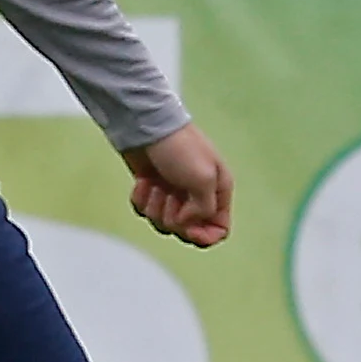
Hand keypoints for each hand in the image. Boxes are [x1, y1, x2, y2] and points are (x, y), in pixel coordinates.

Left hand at [122, 123, 232, 248]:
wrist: (146, 126)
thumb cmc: (180, 147)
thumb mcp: (204, 178)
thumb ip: (204, 210)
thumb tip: (187, 222)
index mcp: (218, 192)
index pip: (219, 230)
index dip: (205, 236)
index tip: (190, 228)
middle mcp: (197, 196)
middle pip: (188, 230)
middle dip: (174, 218)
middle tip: (170, 197)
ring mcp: (173, 194)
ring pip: (164, 223)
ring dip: (155, 207)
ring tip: (155, 185)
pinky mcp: (151, 190)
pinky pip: (144, 212)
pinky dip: (140, 199)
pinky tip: (142, 181)